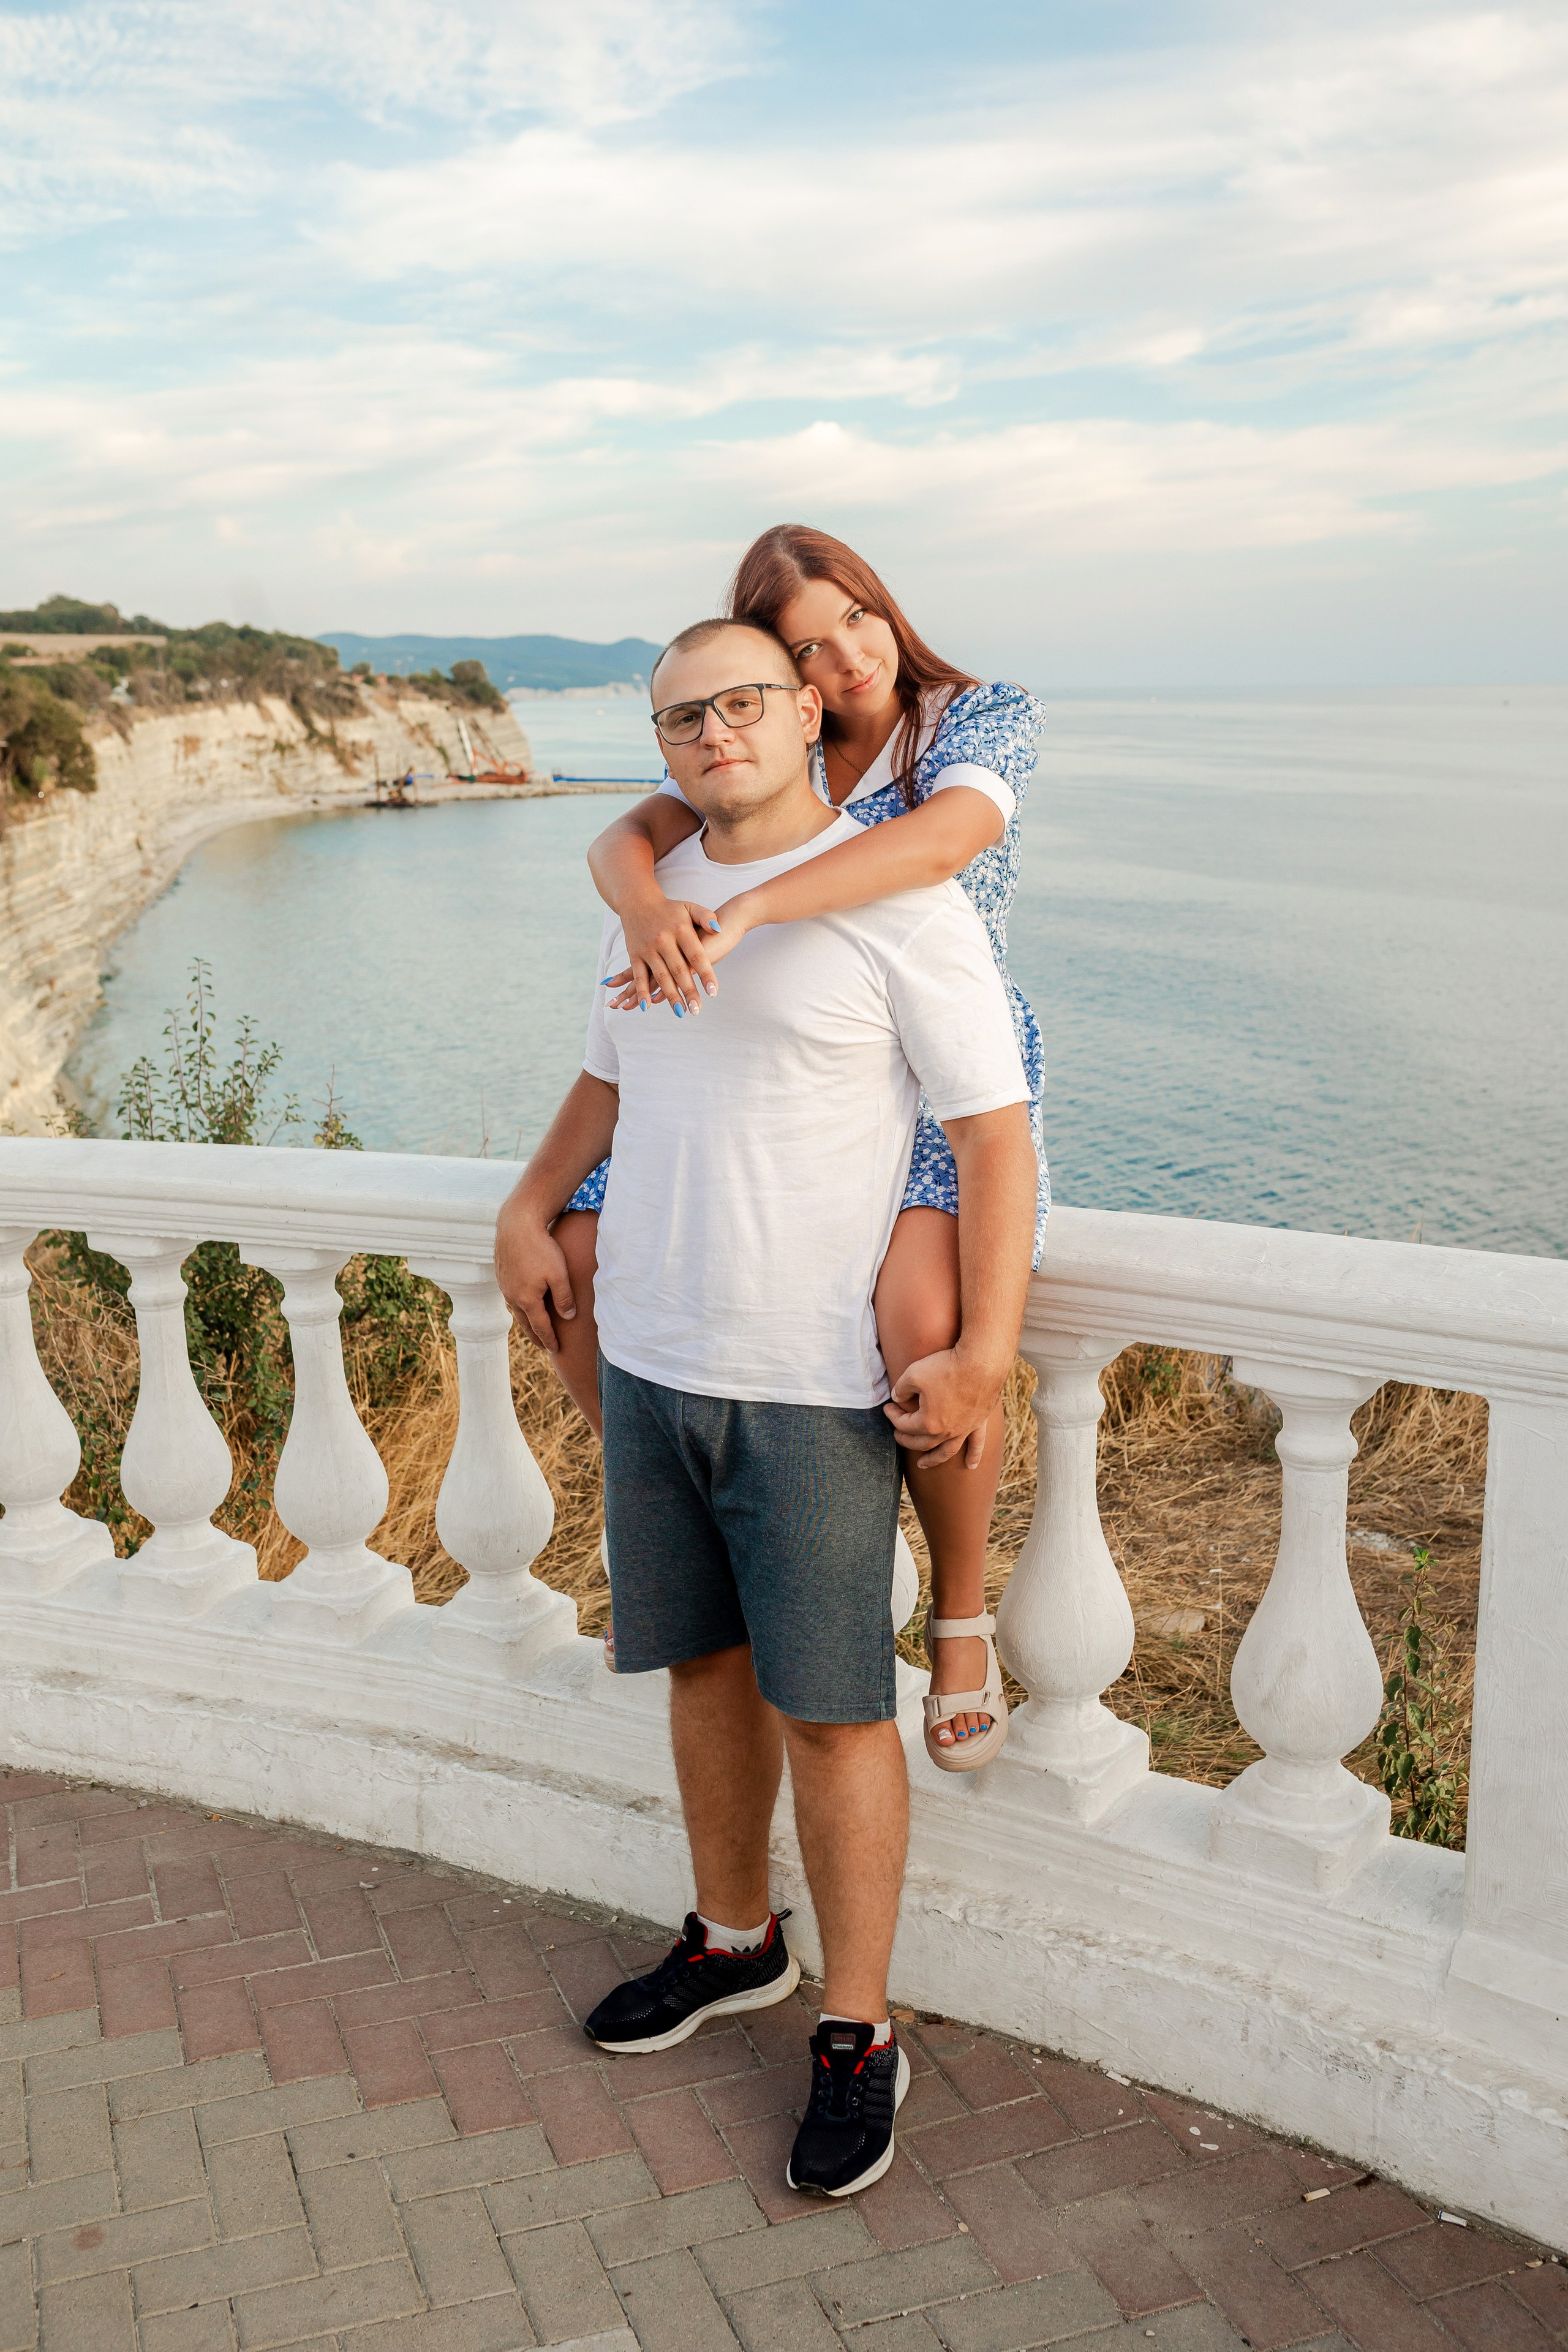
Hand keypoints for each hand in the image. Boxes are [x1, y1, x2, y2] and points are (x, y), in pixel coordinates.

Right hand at [495, 1201, 576, 1351]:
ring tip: (533, 1328)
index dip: (549, 1339)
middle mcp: (512, 1296)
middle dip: (536, 1336)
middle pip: (526, 1323)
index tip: (556, 1349)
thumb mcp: (559, 1274)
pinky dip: (519, 1306)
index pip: (541, 1327)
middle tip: (544, 1346)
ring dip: (526, 1322)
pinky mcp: (501, 1274)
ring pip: (516, 1310)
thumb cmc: (541, 1248)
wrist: (516, 1224)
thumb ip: (564, 1298)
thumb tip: (569, 1317)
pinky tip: (523, 1303)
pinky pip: (511, 1296)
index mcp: (527, 1300)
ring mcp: (504, 1285)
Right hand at [606, 893, 756, 1013]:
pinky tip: (648, 1006)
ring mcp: (648, 948)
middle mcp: (664, 940)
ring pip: (660, 976)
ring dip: (670, 996)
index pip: (696, 955)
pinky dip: (642, 991)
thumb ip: (706, 917)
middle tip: (697, 1010)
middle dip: (688, 992)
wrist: (638, 901)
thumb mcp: (690, 907)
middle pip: (679, 970)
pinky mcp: (635, 954)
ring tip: (681, 1012)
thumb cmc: (669, 908)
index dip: (705, 974)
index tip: (713, 991)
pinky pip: (638, 975)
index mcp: (680, 929)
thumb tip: (719, 929)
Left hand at [884, 1347, 1004, 1470]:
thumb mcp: (913, 1374)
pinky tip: (971, 1466)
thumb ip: (901, 1389)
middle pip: (921, 1442)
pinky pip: (976, 1444)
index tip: (888, 1406)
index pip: (904, 1425)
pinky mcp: (978, 1422)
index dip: (893, 1415)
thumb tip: (896, 1397)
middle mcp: (946, 1431)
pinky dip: (973, 1456)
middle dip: (906, 1439)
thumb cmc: (946, 1367)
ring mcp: (964, 1429)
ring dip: (933, 1459)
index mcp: (928, 1422)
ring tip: (922, 1465)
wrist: (981, 1362)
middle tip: (897, 1434)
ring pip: (946, 1451)